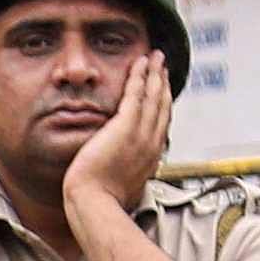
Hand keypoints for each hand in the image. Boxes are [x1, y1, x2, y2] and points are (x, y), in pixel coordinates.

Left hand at [66, 51, 173, 220]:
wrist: (95, 202)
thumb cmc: (102, 200)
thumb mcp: (123, 186)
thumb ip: (127, 171)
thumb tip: (125, 171)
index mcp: (151, 157)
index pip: (161, 124)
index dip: (163, 103)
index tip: (163, 89)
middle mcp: (151, 143)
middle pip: (162, 106)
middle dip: (164, 83)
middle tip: (164, 66)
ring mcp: (141, 134)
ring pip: (153, 96)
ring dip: (155, 73)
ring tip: (156, 57)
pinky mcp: (126, 126)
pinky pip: (136, 94)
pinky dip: (141, 76)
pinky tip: (141, 62)